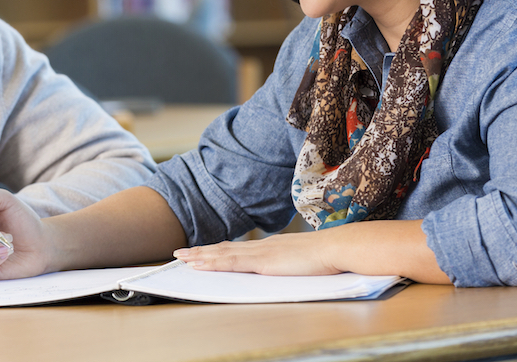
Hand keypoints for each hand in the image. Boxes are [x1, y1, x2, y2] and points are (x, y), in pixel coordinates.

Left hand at [174, 231, 339, 275]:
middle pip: (224, 249)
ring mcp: (260, 253)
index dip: (217, 250)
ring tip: (182, 258)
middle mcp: (261, 247)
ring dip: (200, 257)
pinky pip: (232, 262)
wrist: (335, 249)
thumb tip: (283, 268)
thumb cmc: (325, 257)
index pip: (237, 249)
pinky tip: (200, 265)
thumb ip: (288, 263)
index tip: (201, 252)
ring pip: (222, 254)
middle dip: (201, 252)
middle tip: (180, 253)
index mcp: (270, 247)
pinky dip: (213, 263)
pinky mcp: (262, 262)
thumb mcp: (301, 260)